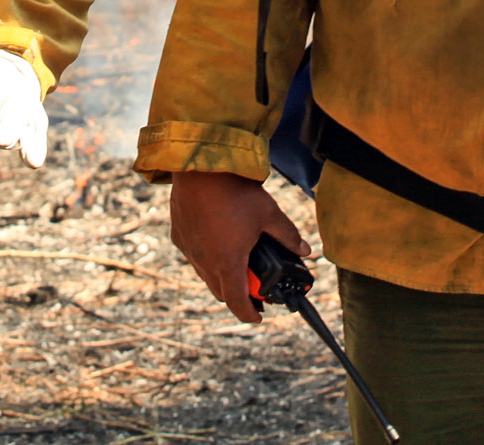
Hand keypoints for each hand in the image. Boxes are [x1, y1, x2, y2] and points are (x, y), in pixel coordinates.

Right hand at [169, 171, 309, 323]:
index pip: (237, 302)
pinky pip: (194, 256)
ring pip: (205, 275)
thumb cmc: (235, 191)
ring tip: (237, 263)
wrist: (200, 166)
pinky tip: (218, 241)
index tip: (258, 316)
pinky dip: (207, 257)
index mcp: (228, 261)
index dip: (249, 314)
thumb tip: (305, 250)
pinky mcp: (179, 235)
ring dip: (221, 276)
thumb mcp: (269, 214)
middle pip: (221, 292)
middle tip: (253, 288)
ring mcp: (189, 249)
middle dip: (237, 295)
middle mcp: (205, 261)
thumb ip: (288, 236)